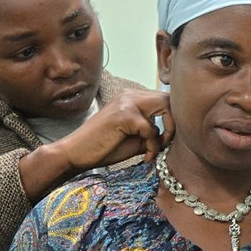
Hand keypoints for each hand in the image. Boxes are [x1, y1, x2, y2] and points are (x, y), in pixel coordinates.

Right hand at [19, 90, 171, 196]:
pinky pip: (151, 128)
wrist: (76, 153)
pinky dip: (152, 145)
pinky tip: (145, 156)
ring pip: (164, 106)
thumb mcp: (135, 139)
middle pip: (168, 98)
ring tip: (154, 150)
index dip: (171, 120)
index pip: (164, 99)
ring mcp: (126, 102)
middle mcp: (129, 94)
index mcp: (131, 97)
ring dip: (166, 131)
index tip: (164, 141)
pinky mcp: (124, 115)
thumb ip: (153, 133)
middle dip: (174, 122)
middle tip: (165, 143)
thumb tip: (175, 135)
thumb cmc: (104, 148)